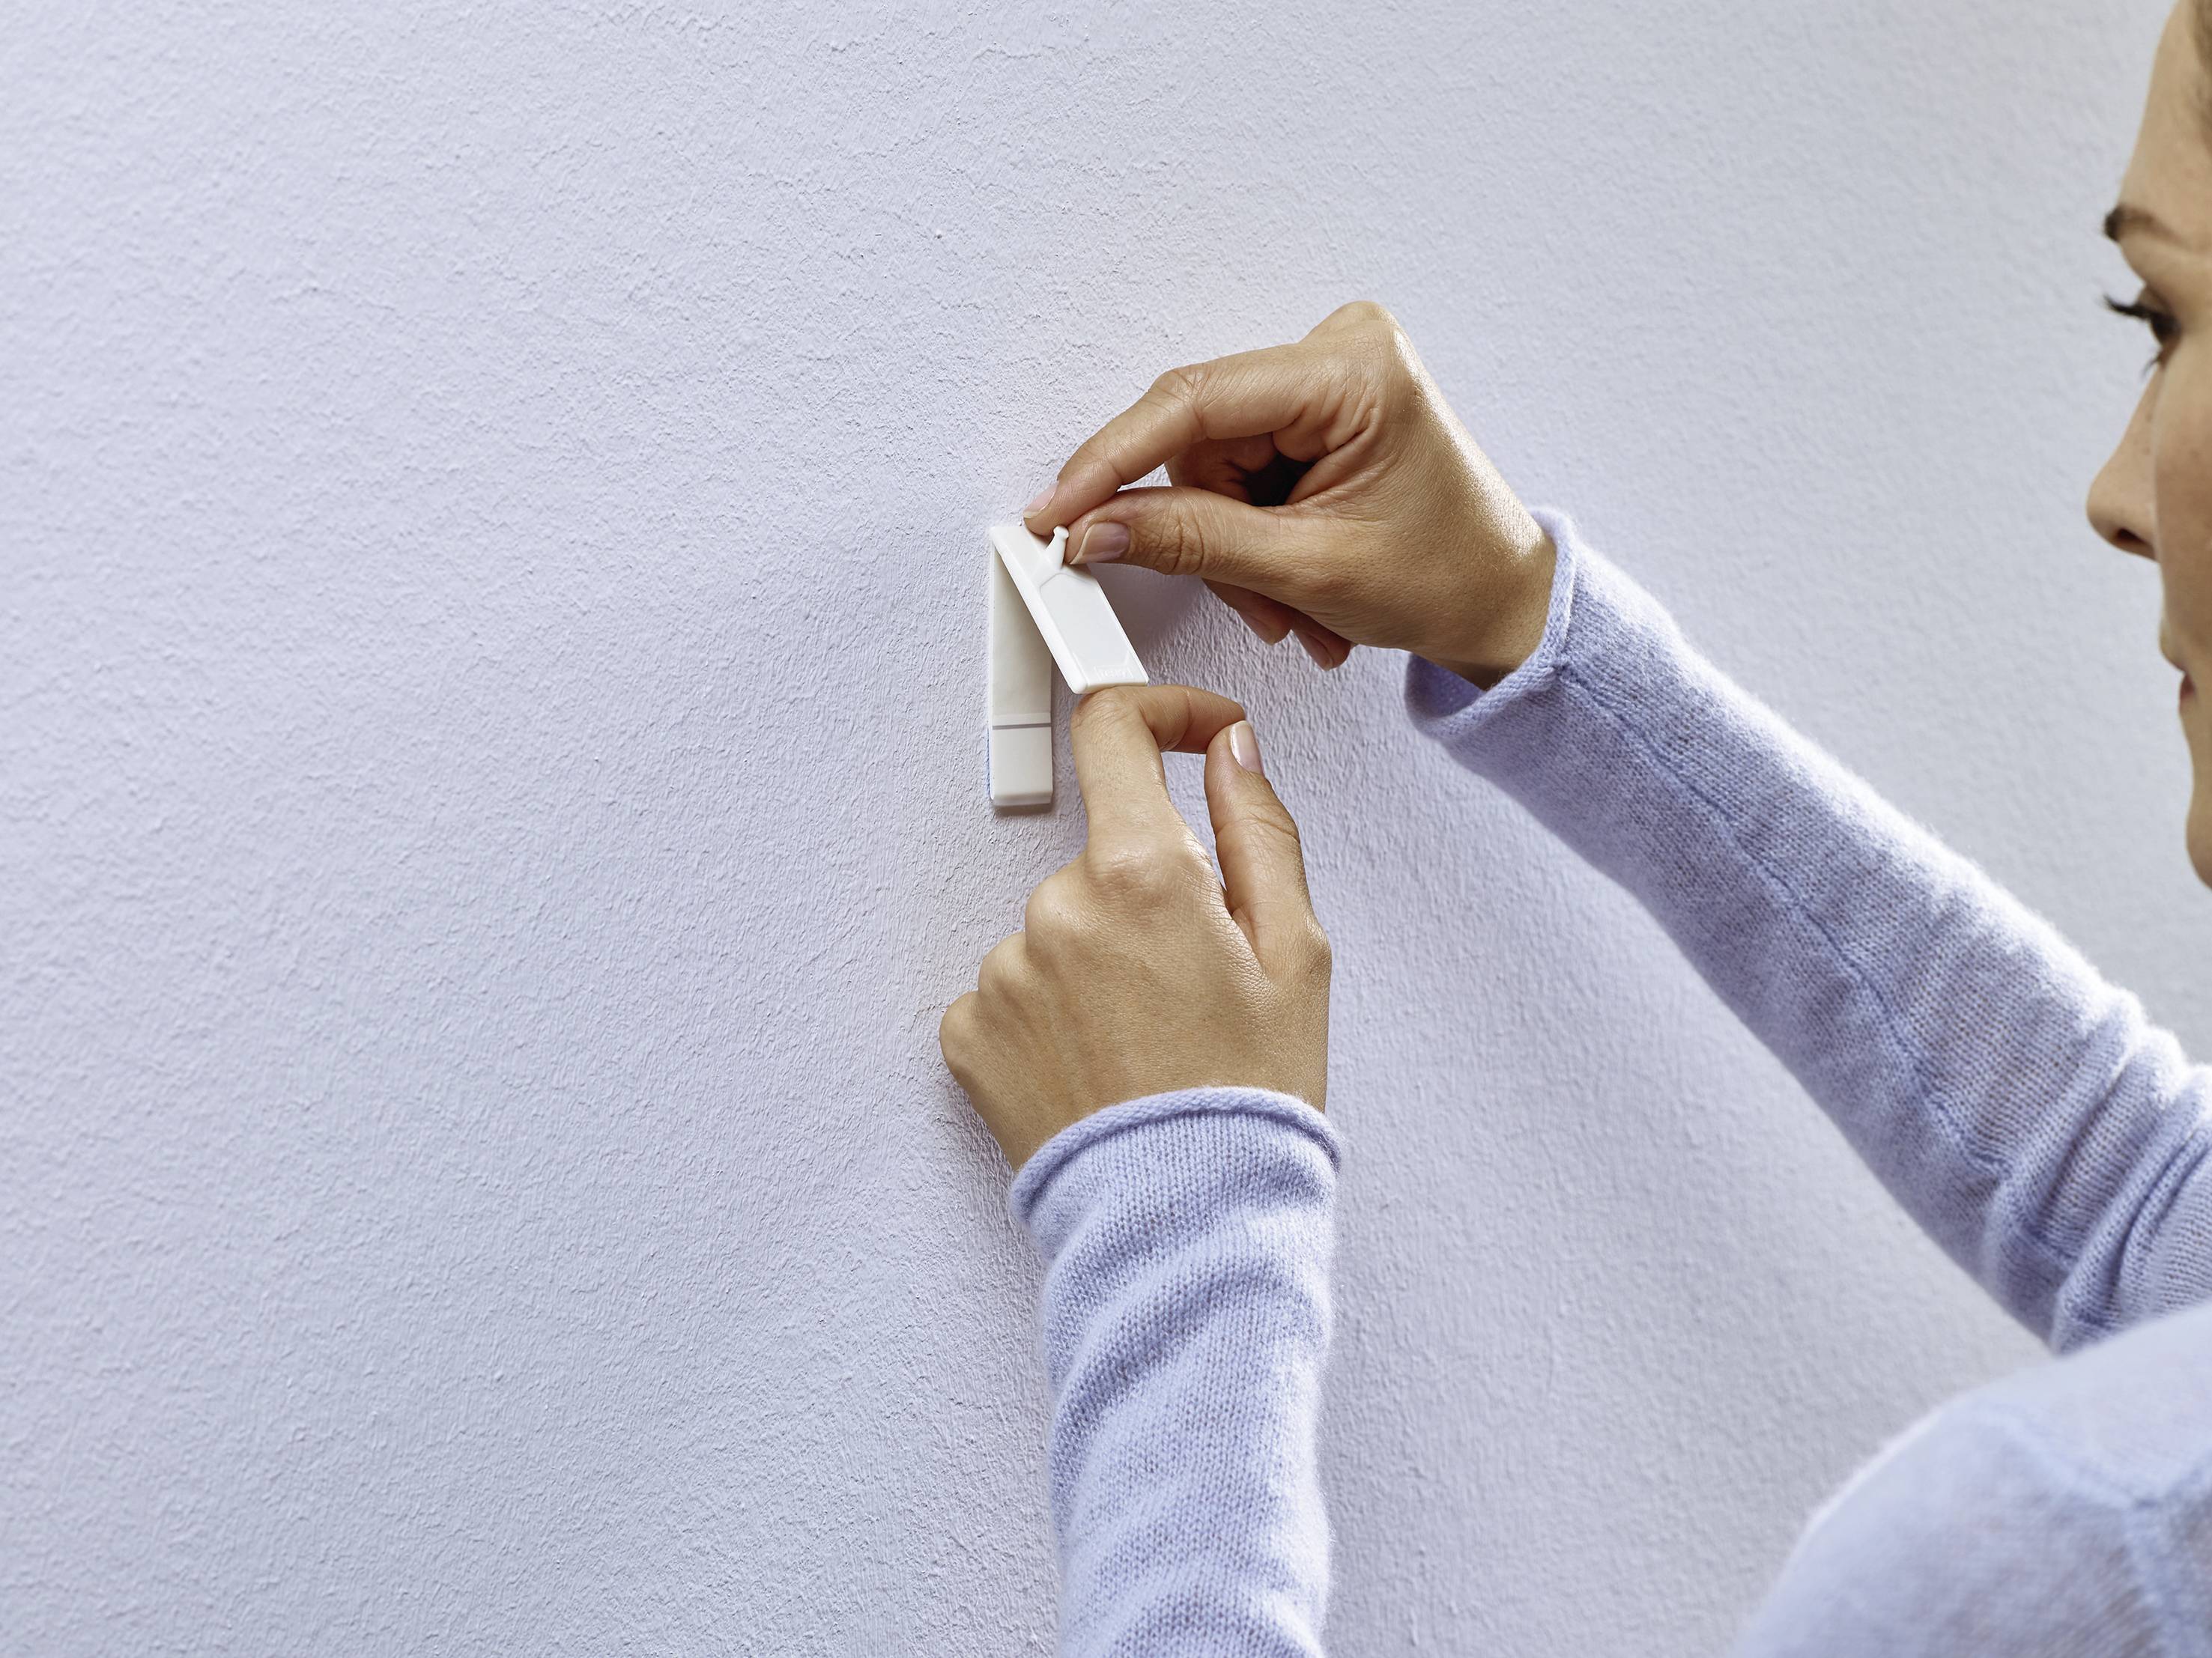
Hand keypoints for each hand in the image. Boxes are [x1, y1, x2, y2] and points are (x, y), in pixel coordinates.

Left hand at [939, 685, 1330, 1171]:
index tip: (1188, 734)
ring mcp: (1004, 972)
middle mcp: (1056, 909)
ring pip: (1058, 926)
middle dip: (1150, 892)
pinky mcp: (971, 1034)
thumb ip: (1258, 827)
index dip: (1158, 713)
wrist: (1184, 1222)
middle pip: (1101, 853)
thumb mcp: (1295, 951)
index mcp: (1141, 873)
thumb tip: (1228, 750)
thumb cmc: (1249, 1098)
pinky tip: (1100, 1063)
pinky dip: (1053, 1013)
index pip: (1114, 730)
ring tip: (1150, 1040)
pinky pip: (1014, 989)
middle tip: (1198, 979)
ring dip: (1100, 958)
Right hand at [1022, 300, 1555, 686]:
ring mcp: (1328, 377)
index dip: (1111, 462)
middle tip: (1263, 600)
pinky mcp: (1318, 409)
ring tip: (1295, 601)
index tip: (1056, 511)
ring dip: (1237, 551)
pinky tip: (1296, 572)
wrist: (1503, 603)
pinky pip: (1238, 472)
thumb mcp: (1307, 570)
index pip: (1195, 402)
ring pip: (1212, 468)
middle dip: (1214, 534)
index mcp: (1353, 370)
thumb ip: (1190, 542)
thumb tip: (1097, 527)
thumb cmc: (1449, 578)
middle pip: (1201, 442)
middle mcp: (1340, 351)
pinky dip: (1254, 537)